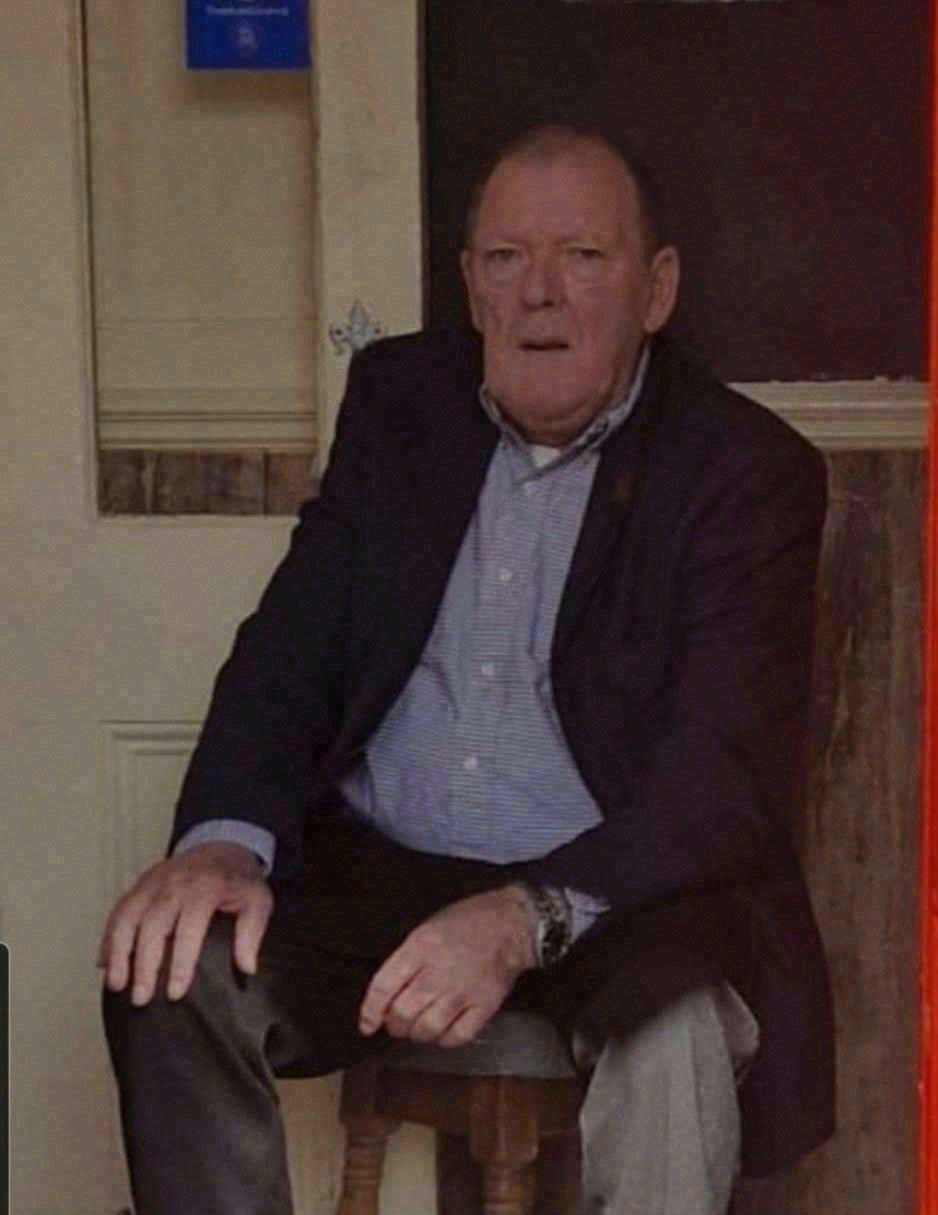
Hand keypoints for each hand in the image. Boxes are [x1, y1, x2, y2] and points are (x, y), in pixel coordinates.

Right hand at [97, 842, 272, 1006]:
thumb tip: (247, 968)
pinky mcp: (140, 884)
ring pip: (127, 916)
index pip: (189, 928)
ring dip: (118, 952)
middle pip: (152, 924)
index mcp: (205, 888)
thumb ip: (252, 932)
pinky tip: (104, 963)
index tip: (175, 993)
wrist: (221, 845)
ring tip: (116, 985)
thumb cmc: (239, 880)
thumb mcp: (257, 900)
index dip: (181, 963)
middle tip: (141, 998)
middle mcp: (174, 883)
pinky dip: (108, 936)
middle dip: (144, 964)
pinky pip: (118, 910)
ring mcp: (153, 882)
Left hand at [358, 884, 536, 1047]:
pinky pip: (457, 1037)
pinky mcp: (486, 1005)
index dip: (370, 1011)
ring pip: (427, 1030)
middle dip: (394, 1025)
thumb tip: (386, 994)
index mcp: (421, 946)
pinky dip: (445, 1040)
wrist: (511, 923)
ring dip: (417, 1034)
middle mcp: (439, 970)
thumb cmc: (467, 922)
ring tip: (420, 1027)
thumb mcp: (427, 927)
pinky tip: (443, 1031)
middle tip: (398, 1023)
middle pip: (402, 1014)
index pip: (383, 987)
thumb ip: (406, 959)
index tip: (367, 1024)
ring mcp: (464, 990)